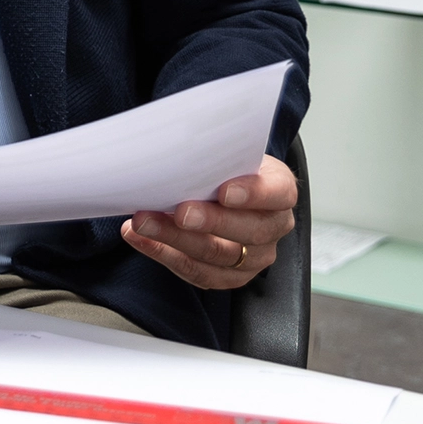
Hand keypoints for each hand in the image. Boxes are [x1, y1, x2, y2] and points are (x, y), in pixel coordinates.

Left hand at [122, 155, 296, 289]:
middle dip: (209, 222)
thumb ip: (218, 154)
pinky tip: (141, 238)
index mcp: (281, 192)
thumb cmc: (229, 169)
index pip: (277, 194)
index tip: (225, 191)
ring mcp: (254, 257)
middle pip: (247, 231)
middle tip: (179, 212)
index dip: (254, 194)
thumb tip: (180, 147)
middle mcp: (273, 228)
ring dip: (174, 239)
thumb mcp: (232, 154)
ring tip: (143, 222)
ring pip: (216, 254)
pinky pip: (196, 271)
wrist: (231, 190)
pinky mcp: (229, 276)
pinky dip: (163, 254)